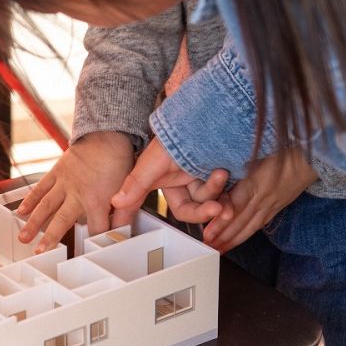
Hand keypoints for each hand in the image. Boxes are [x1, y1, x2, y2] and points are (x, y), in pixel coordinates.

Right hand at [15, 131, 134, 252]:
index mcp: (98, 199)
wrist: (107, 136)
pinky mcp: (57, 173)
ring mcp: (65, 183)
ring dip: (34, 223)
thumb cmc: (118, 162)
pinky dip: (30, 200)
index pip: (96, 228)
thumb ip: (123, 211)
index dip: (96, 241)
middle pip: (62, 220)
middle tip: (41, 252)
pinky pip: (41, 188)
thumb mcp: (126, 189)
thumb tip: (122, 230)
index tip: (91, 253)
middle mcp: (78, 193)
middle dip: (51, 238)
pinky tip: (21, 212)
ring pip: (46, 206)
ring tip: (24, 238)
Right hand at [110, 139, 227, 227]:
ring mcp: (204, 177)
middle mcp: (185, 182)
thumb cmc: (175, 133)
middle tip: (217, 208)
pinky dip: (230, 189)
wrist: (206, 112)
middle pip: (194, 209)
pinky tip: (230, 177)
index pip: (161, 208)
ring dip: (219, 193)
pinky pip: (227, 190)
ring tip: (222, 174)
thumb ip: (136, 184)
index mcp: (166, 182)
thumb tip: (115, 202)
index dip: (158, 220)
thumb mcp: (154, 160)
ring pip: (212, 199)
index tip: (142, 233)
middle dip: (205, 210)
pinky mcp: (222, 172)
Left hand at [201, 149, 316, 252]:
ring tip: (220, 249)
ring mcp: (272, 204)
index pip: (234, 207)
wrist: (310, 157)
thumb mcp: (256, 154)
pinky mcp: (278, 206)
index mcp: (256, 183)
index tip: (207, 232)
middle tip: (208, 246)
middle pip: (240, 221)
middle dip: (223, 236)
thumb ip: (237, 166)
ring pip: (250, 226)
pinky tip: (238, 240)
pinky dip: (247, 233)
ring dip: (234, 239)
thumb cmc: (281, 150)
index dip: (220, 222)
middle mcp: (264, 198)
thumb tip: (216, 174)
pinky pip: (260, 223)